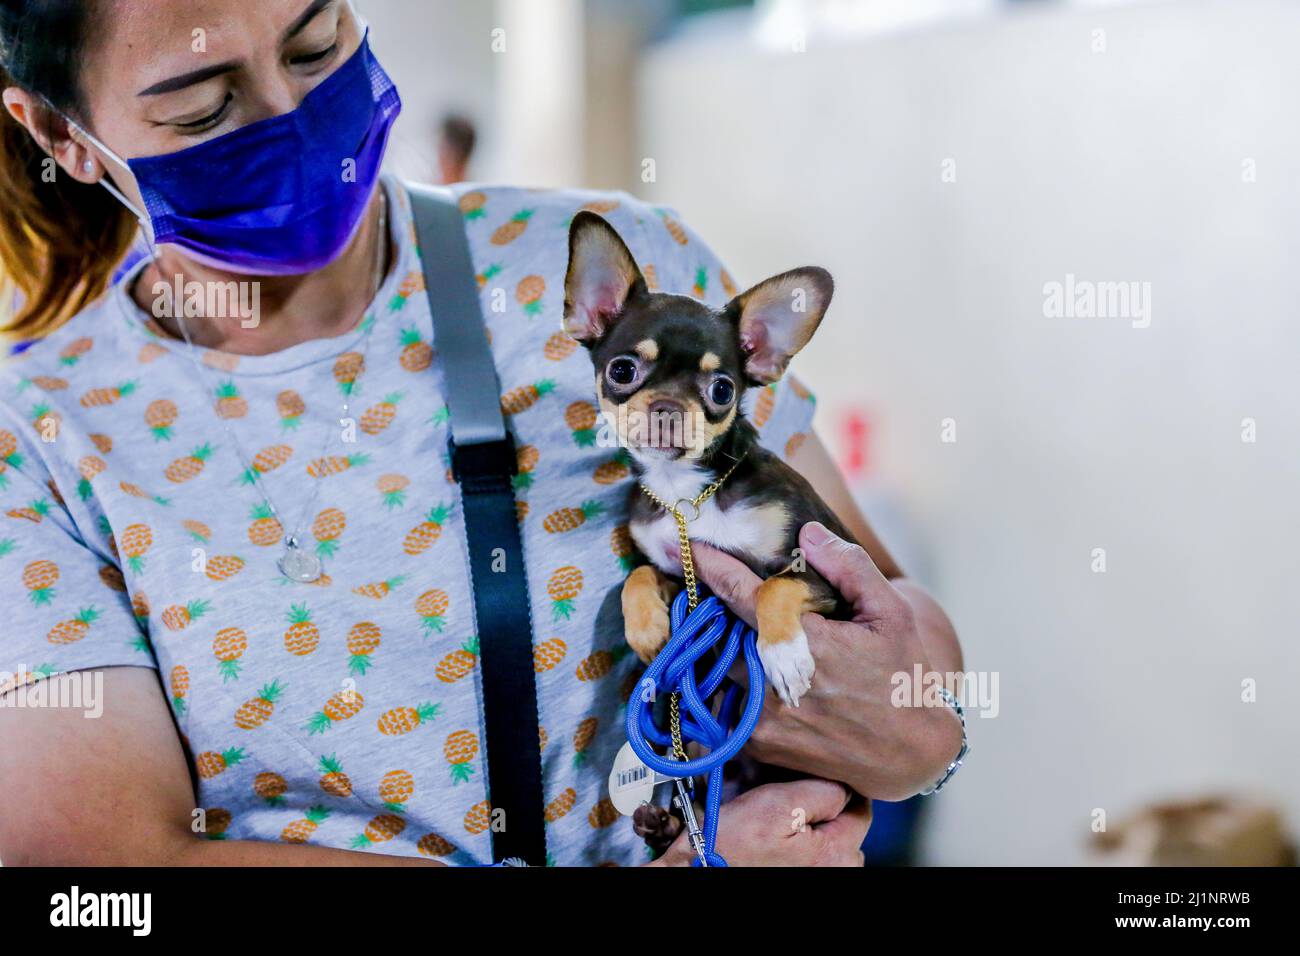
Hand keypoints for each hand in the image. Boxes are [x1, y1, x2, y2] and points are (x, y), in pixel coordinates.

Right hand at [651, 779, 869, 866]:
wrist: (699, 868)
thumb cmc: (734, 844)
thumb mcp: (782, 804)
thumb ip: (826, 791)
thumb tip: (846, 783)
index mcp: (839, 854)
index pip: (860, 805)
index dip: (835, 783)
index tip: (809, 775)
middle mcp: (835, 869)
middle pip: (843, 820)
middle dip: (819, 802)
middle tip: (785, 793)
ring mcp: (816, 873)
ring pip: (824, 831)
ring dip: (804, 817)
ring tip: (773, 812)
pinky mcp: (798, 872)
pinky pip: (807, 846)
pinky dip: (793, 833)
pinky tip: (770, 829)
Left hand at [694, 522, 963, 800]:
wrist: (908, 753)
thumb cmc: (902, 674)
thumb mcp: (891, 612)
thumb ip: (848, 567)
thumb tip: (807, 532)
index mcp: (806, 643)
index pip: (741, 595)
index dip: (712, 568)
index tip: (687, 546)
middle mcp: (775, 682)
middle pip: (719, 632)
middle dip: (711, 608)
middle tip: (705, 588)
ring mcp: (762, 718)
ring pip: (716, 667)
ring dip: (718, 644)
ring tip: (726, 628)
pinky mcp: (758, 744)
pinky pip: (725, 701)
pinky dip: (729, 679)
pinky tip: (746, 667)